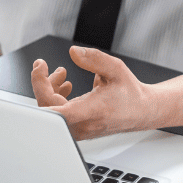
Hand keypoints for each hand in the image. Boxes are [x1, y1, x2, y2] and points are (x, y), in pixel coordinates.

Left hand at [31, 46, 156, 139]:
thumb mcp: (116, 69)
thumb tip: (73, 52)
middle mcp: (83, 124)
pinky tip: (65, 86)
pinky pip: (57, 115)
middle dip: (42, 82)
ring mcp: (78, 129)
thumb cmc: (130, 93)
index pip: (58, 110)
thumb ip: (94, 59)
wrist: (141, 111)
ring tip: (61, 73)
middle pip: (47, 107)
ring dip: (49, 89)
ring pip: (51, 112)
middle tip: (43, 65)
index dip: (41, 88)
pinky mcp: (76, 129)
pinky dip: (56, 98)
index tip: (40, 68)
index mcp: (93, 111)